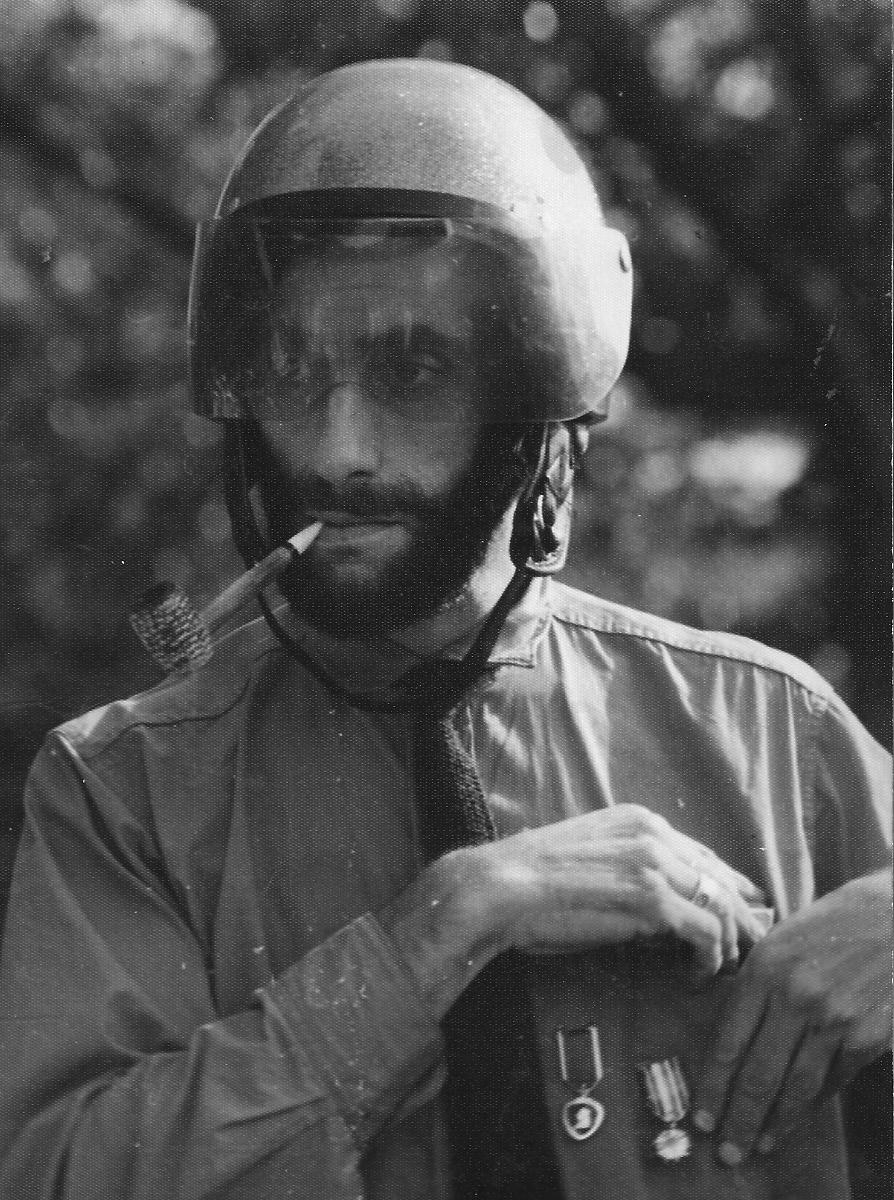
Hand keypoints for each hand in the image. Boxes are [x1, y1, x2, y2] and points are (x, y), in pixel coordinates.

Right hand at [490, 805, 766, 973]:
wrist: (501, 889)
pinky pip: (708, 932)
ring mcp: (654, 864)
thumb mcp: (592, 862)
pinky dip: (712, 957)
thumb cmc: (533, 883)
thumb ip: (631, 870)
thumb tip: (664, 906)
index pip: (703, 855)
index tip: (746, 910)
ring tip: (719, 968)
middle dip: (742, 917)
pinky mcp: (652, 899)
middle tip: (750, 949)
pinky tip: (699, 974)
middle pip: (721, 879)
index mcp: (638, 820)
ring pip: (722, 906)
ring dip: (729, 943)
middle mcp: (653, 834)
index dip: (730, 886)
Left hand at [693, 869, 892, 1165]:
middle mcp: (793, 998)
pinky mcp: (865, 1037)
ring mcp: (832, 1020)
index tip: (700, 1115)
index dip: (712, 1086)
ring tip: (757, 1145)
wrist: (892, 915)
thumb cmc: (829, 924)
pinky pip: (832, 1081)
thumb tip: (731, 1035)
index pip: (727, 1042)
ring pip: (794, 1087)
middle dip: (738, 1118)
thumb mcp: (779, 941)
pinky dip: (812, 1104)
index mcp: (763, 969)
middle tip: (725, 1150)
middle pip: (757, 1075)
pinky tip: (797, 1118)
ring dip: (774, 1124)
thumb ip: (754, 985)